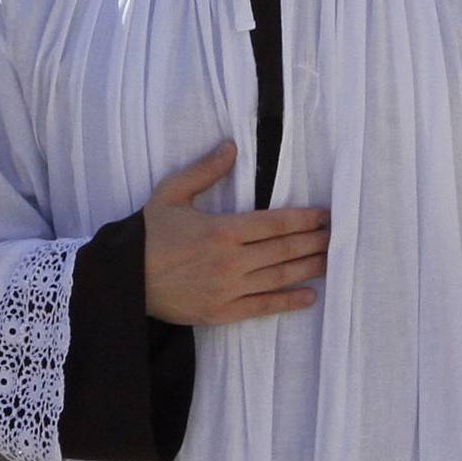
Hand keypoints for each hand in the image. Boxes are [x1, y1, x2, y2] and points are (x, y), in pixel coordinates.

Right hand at [141, 141, 330, 325]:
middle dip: (315, 241)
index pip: (276, 223)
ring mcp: (227, 290)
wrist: (120, 282)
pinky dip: (287, 302)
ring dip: (309, 268)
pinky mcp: (220, 313)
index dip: (305, 218)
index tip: (327, 215)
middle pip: (284, 249)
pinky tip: (309, 297)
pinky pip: (261, 308)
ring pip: (278, 277)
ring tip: (334, 261)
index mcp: (223, 230)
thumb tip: (232, 146)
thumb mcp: (172, 194)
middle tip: (341, 235)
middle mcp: (230, 261)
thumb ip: (205, 170)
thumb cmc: (147, 235)